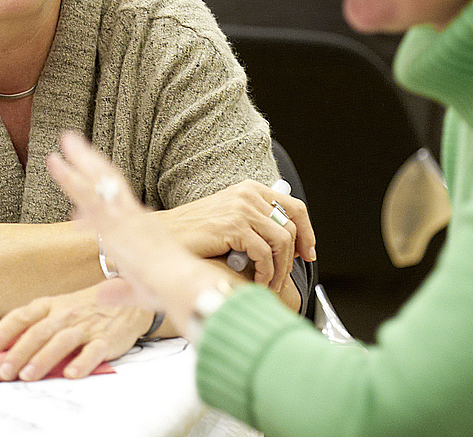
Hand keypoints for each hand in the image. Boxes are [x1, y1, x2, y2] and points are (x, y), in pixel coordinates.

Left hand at [0, 279, 151, 380]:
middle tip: (3, 371)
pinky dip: (82, 362)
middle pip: (38, 332)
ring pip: (62, 342)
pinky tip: (71, 373)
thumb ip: (16, 329)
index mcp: (49, 306)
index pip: (22, 317)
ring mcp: (86, 326)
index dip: (3, 331)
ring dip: (43, 359)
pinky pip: (93, 351)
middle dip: (18, 353)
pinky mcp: (105, 340)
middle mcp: (65, 314)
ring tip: (27, 376)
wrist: (127, 299)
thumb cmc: (82, 309)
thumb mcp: (50, 311)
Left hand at [46, 131, 234, 330]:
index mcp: (143, 230)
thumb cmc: (170, 290)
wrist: (183, 283)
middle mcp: (134, 217)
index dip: (97, 201)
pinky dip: (72, 178)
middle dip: (91, 163)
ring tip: (65, 139)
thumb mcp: (139, 292)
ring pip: (97, 182)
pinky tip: (58, 163)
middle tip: (73, 142)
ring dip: (78, 161)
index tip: (77, 208)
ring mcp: (124, 216)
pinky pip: (90, 195)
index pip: (117, 209)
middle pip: (110, 181)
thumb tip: (103, 294)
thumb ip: (119, 292)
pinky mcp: (115, 220)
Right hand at [155, 180, 315, 291]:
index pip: (294, 207)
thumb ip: (254, 225)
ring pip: (282, 241)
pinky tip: (257, 281)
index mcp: (250, 190)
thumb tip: (285, 244)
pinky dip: (265, 272)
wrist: (165, 237)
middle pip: (291, 225)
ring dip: (280, 269)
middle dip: (294, 256)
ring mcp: (242, 208)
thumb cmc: (194, 234)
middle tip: (285, 276)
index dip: (306, 232)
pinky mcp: (234, 225)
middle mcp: (248, 194)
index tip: (307, 253)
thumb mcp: (229, 221)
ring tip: (269, 284)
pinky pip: (264, 253)